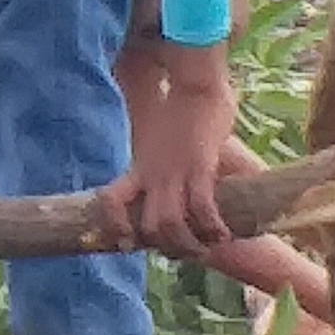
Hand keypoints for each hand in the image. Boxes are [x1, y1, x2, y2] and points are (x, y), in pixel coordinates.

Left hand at [119, 36, 238, 254]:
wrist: (192, 82)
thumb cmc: (180, 105)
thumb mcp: (159, 134)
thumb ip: (161, 151)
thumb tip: (171, 158)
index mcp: (140, 165)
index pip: (110, 200)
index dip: (114, 225)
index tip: (128, 242)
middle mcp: (153, 173)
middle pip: (148, 226)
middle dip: (165, 247)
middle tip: (184, 251)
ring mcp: (174, 172)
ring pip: (171, 225)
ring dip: (190, 245)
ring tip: (206, 249)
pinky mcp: (198, 167)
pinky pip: (202, 209)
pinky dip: (213, 228)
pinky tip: (225, 234)